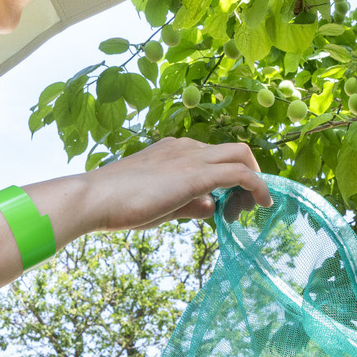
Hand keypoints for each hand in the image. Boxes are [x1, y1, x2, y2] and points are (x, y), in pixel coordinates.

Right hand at [82, 137, 272, 231]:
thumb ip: (188, 203)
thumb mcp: (161, 204)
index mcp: (174, 150)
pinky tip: (263, 204)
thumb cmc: (118, 204)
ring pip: (241, 156)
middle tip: (245, 206)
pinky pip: (240, 173)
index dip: (231, 180)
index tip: (231, 206)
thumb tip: (211, 207)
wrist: (93, 198)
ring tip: (252, 209)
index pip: (215, 157)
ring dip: (255, 182)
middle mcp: (186, 147)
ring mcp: (191, 157)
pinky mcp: (196, 174)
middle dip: (250, 175)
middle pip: (235, 151)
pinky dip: (258, 186)